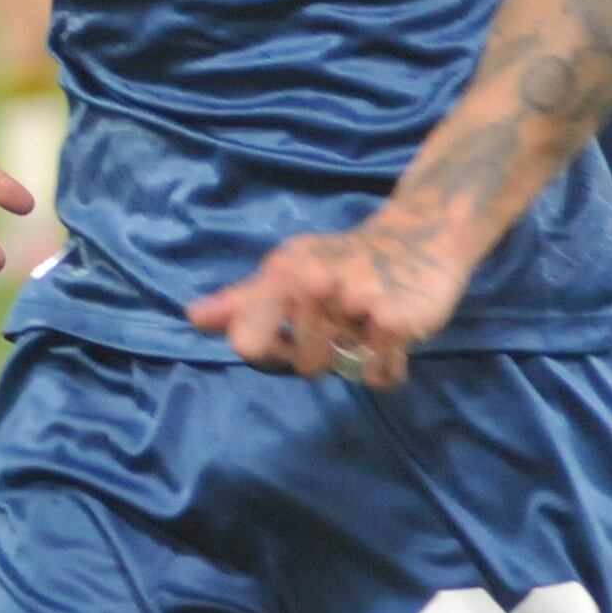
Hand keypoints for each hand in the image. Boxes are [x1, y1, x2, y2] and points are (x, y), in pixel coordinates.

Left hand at [186, 221, 466, 389]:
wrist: (419, 236)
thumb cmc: (342, 261)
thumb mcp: (289, 271)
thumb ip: (243, 301)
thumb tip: (193, 317)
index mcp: (282, 273)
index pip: (249, 342)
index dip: (268, 354)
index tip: (289, 340)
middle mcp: (314, 284)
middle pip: (299, 363)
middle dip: (319, 357)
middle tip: (341, 328)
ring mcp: (357, 302)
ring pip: (334, 369)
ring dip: (352, 360)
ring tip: (364, 329)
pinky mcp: (399, 319)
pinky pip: (378, 376)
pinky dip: (385, 369)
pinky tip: (391, 340)